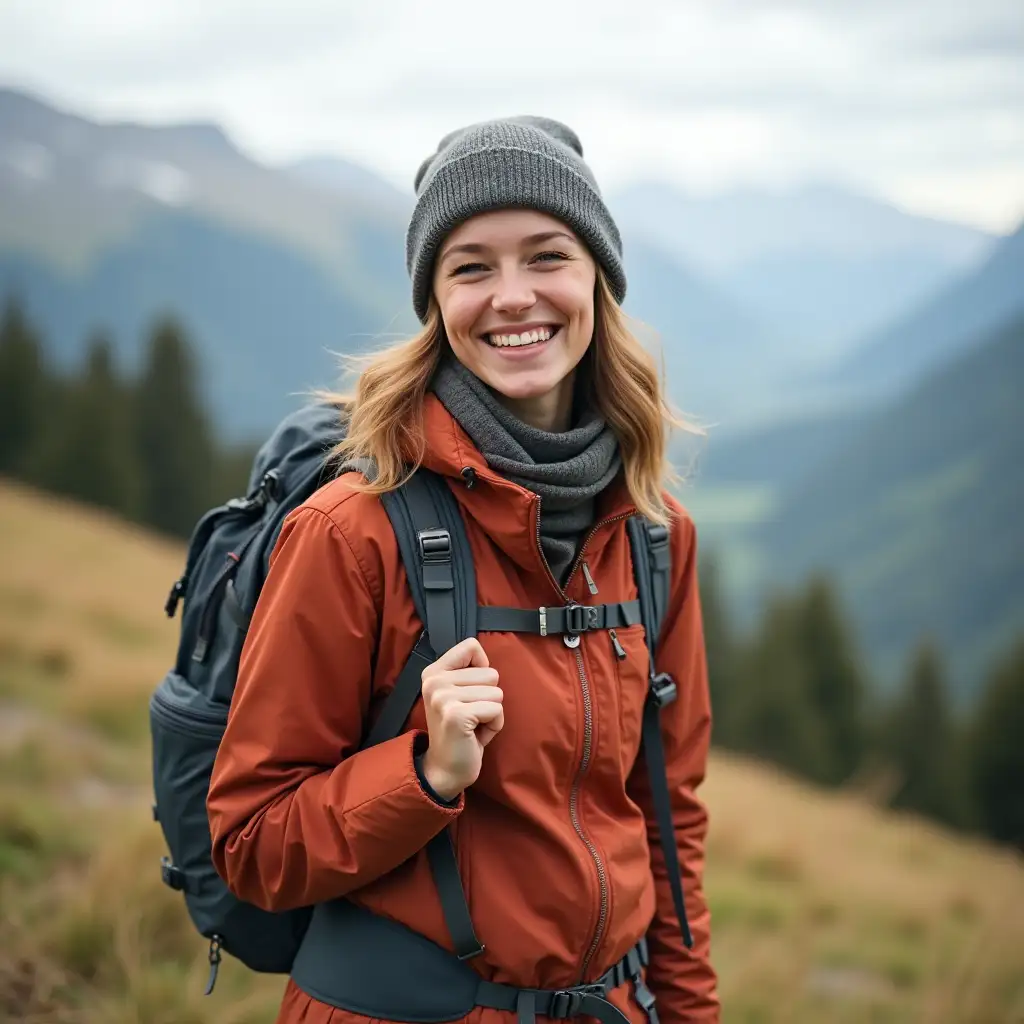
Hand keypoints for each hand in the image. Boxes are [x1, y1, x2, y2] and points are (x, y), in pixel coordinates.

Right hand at [420, 637, 502, 800]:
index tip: (470, 691)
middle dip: (489, 697)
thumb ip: (468, 672)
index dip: (482, 669)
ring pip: (496, 692)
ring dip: (492, 713)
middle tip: (471, 716)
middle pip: (490, 672)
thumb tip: (482, 655)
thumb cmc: (461, 729)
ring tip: (473, 726)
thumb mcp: (459, 693)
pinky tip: (476, 735)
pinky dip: (494, 725)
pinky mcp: (456, 715)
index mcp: (433, 672)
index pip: (471, 646)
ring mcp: (443, 698)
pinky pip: (496, 710)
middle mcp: (434, 681)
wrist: (446, 769)